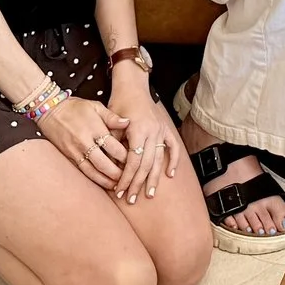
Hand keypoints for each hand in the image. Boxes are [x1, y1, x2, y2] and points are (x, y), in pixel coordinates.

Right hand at [39, 94, 130, 189]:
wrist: (50, 110)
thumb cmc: (76, 107)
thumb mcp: (95, 106)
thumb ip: (111, 116)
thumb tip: (128, 122)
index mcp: (94, 128)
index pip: (113, 146)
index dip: (126, 156)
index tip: (136, 161)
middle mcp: (84, 142)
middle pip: (104, 163)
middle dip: (117, 173)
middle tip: (129, 178)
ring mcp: (75, 151)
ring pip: (92, 171)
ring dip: (106, 180)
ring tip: (118, 186)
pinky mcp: (69, 156)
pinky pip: (83, 171)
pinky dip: (94, 179)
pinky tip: (103, 183)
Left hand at [107, 75, 180, 203]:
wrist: (133, 86)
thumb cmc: (119, 102)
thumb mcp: (111, 121)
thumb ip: (113, 144)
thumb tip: (112, 168)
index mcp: (137, 130)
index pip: (132, 161)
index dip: (126, 178)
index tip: (120, 191)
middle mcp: (152, 131)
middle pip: (146, 164)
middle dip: (138, 184)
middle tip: (132, 199)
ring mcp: (161, 130)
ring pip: (159, 159)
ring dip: (154, 179)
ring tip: (150, 194)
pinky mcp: (166, 129)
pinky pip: (173, 147)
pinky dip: (173, 161)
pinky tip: (170, 174)